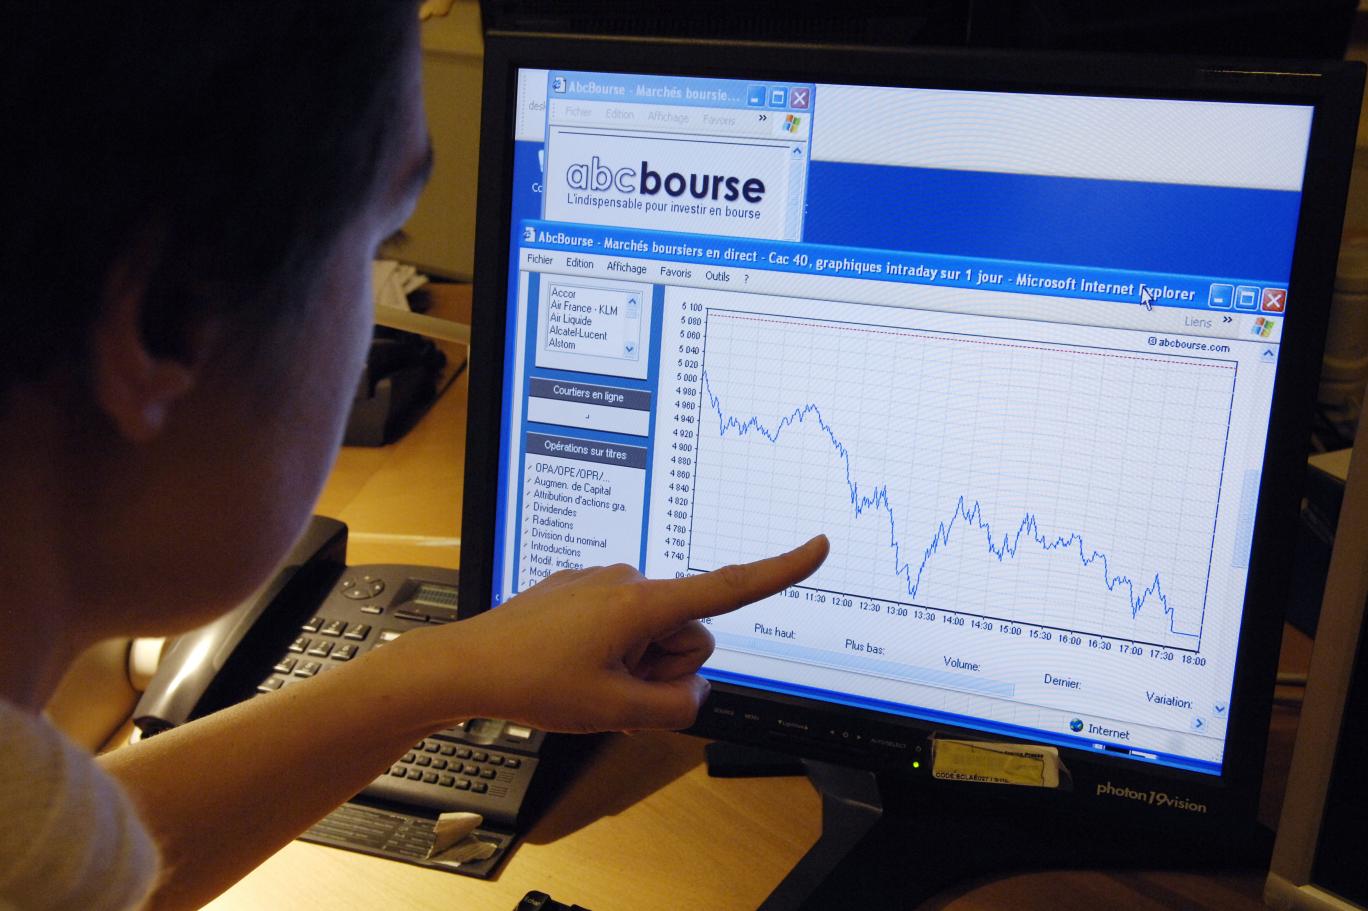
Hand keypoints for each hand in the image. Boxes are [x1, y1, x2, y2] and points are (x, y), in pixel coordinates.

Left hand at [399, 536, 828, 733]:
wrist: (467, 666)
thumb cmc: (533, 682)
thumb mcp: (615, 712)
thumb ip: (675, 707)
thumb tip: (694, 694)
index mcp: (643, 603)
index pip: (728, 587)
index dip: (780, 570)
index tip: (818, 545)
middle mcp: (628, 582)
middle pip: (689, 632)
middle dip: (668, 667)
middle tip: (619, 691)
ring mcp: (602, 585)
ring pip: (653, 633)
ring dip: (636, 664)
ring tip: (589, 681)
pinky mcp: (581, 593)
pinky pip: (621, 625)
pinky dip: (612, 652)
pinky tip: (572, 666)